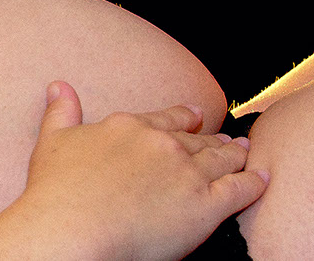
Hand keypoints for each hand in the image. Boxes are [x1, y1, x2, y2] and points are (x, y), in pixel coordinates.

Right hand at [0, 81, 268, 259]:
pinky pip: (240, 189)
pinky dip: (253, 182)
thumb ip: (61, 112)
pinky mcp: (206, 205)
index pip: (164, 118)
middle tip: (225, 138)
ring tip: (243, 151)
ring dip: (235, 153)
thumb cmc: (57, 190)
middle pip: (195, 138)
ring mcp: (186, 172)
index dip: (182, 117)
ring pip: (221, 158)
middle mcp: (161, 143)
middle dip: (211, 137)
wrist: (73, 228)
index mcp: (128, 127)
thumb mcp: (52, 141)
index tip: (193, 115)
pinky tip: (260, 178)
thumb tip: (58, 86)